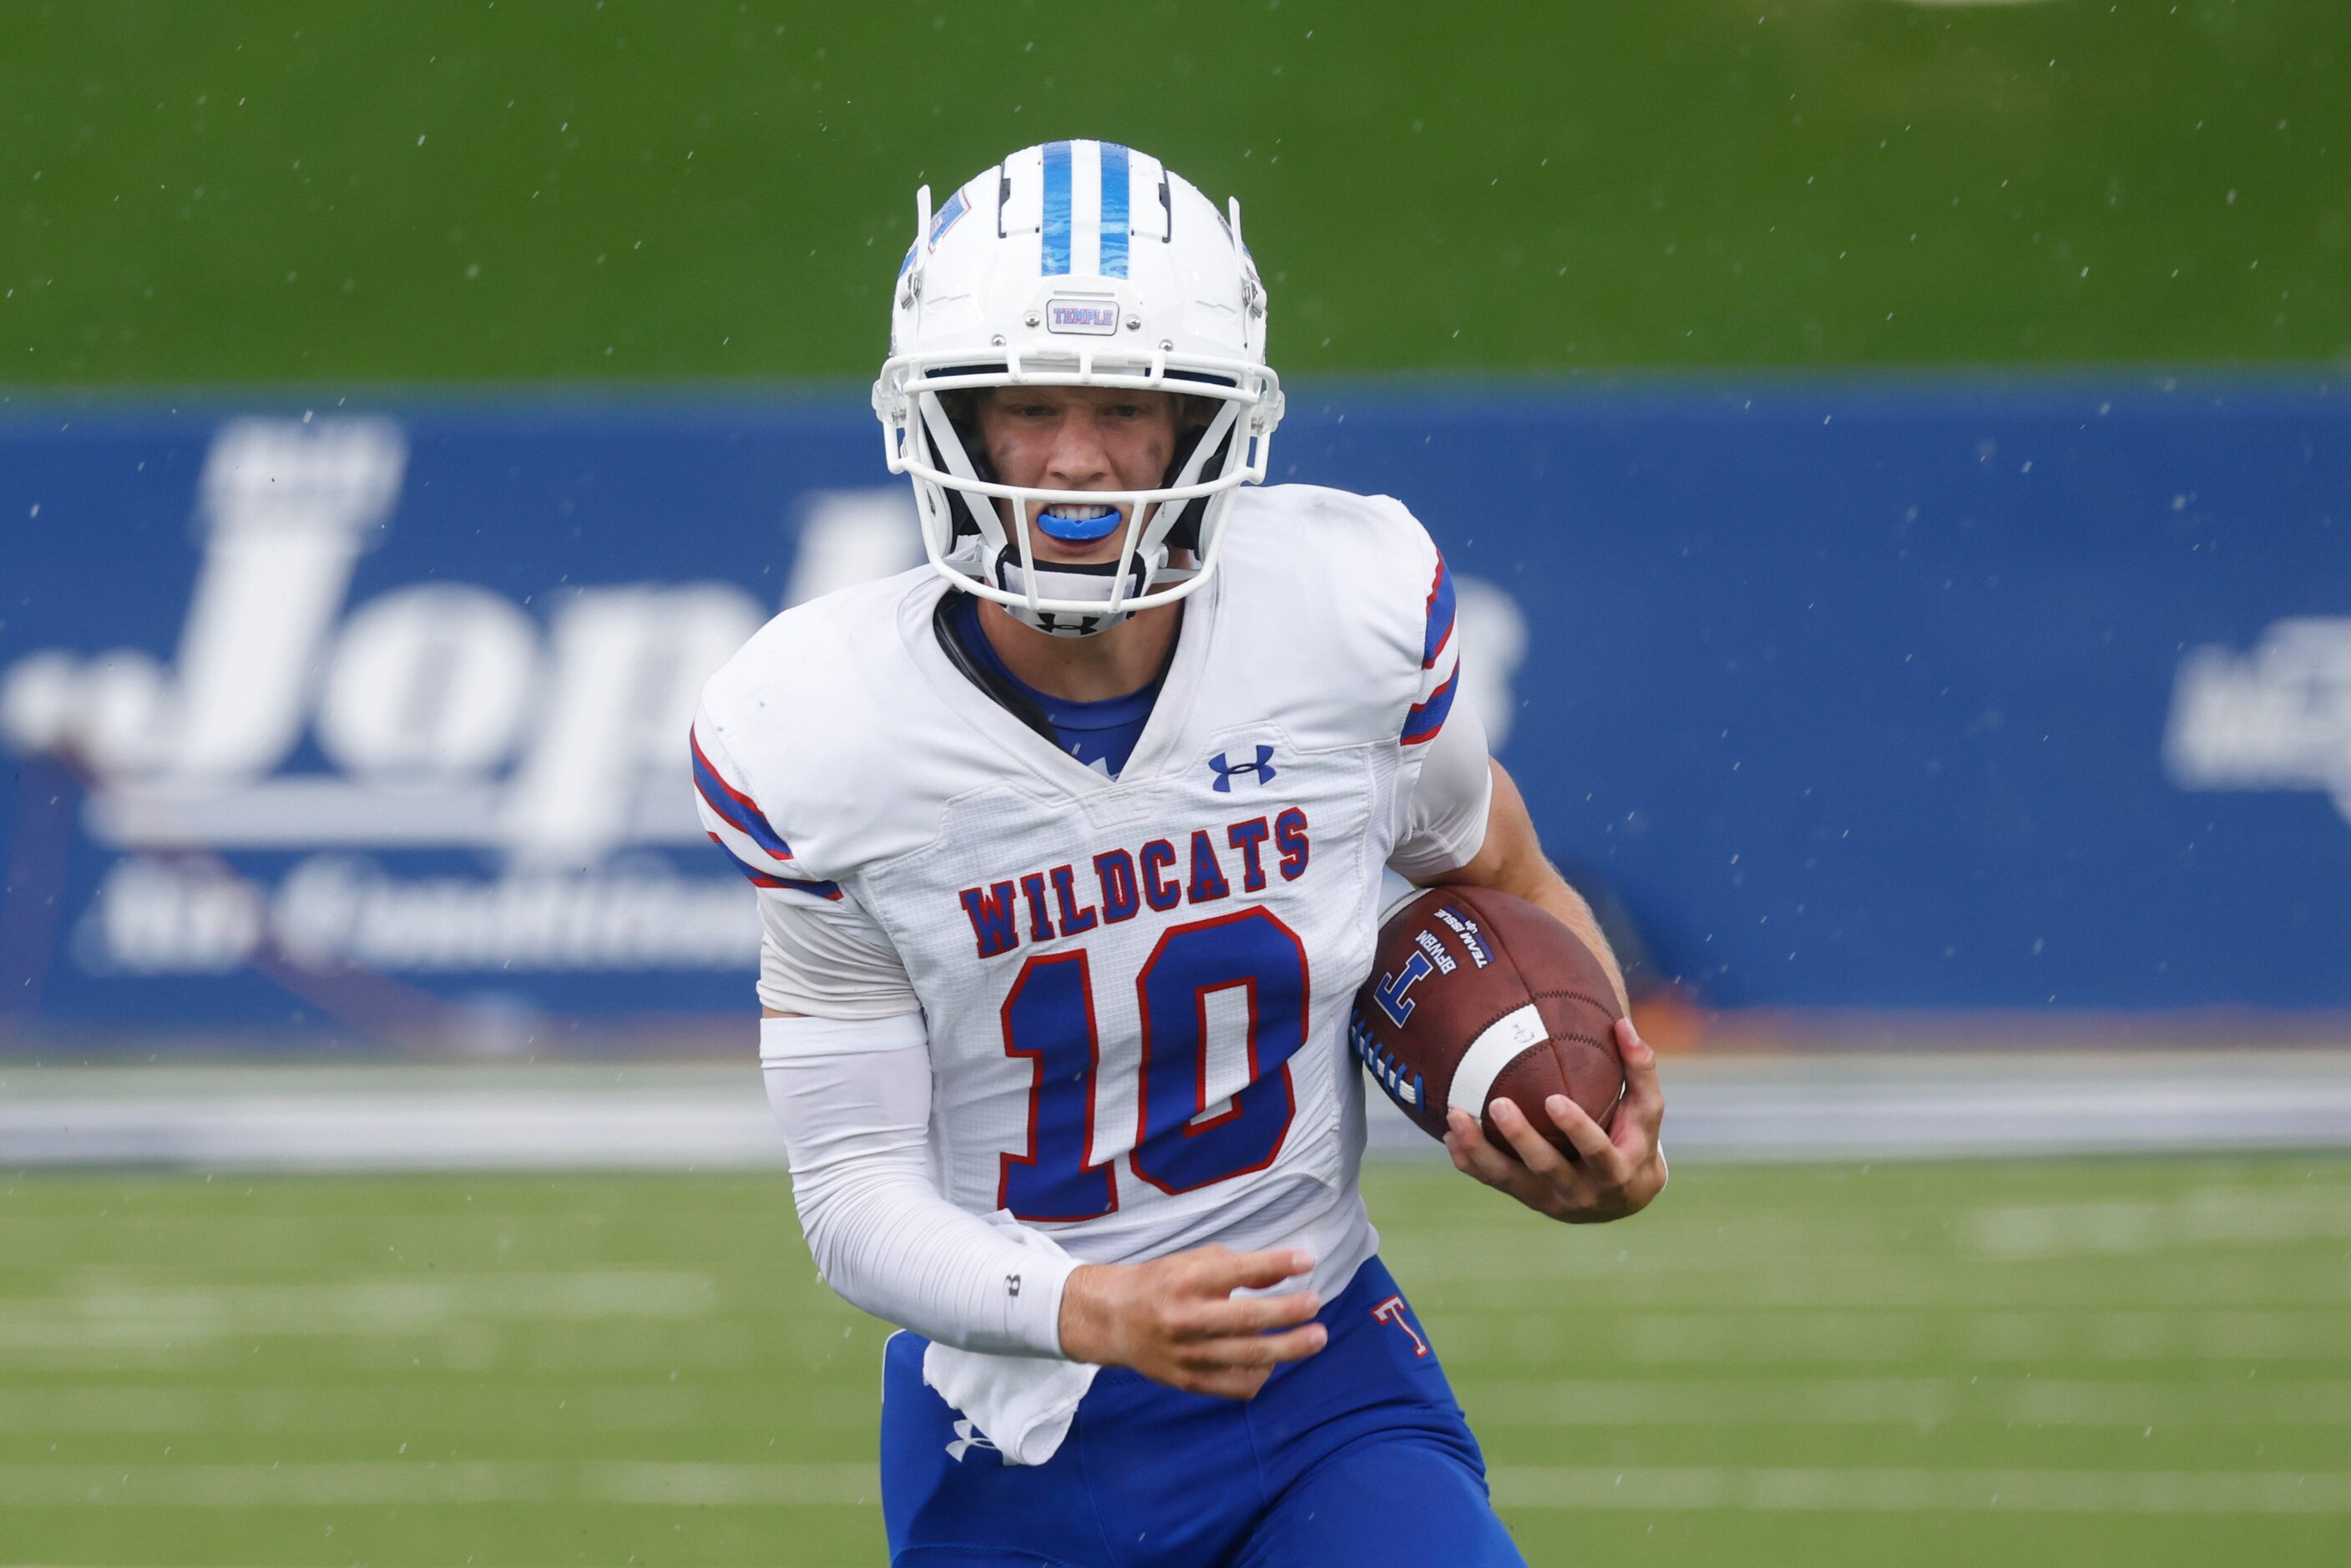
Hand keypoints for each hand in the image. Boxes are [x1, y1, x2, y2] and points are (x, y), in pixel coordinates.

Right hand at [1057, 1245, 1326, 1398]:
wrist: (1113, 1320)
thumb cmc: (1161, 1283)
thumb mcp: (1192, 1262)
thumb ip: (1237, 1267)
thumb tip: (1287, 1269)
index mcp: (1186, 1281)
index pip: (1238, 1271)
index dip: (1277, 1264)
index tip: (1307, 1260)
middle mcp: (1186, 1318)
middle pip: (1248, 1319)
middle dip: (1289, 1312)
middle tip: (1315, 1303)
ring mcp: (1188, 1355)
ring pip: (1248, 1357)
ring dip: (1290, 1348)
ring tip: (1317, 1337)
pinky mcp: (1189, 1382)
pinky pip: (1236, 1385)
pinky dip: (1260, 1375)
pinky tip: (1271, 1362)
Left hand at [1443, 1017, 1666, 1222]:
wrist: (1621, 1199)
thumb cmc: (1636, 1139)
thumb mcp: (1647, 1109)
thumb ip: (1639, 1069)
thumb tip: (1622, 1023)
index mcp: (1616, 1171)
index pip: (1596, 1151)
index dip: (1576, 1129)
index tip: (1553, 1100)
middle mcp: (1582, 1192)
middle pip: (1547, 1168)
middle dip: (1521, 1139)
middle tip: (1497, 1104)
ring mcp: (1550, 1199)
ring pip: (1510, 1180)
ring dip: (1480, 1151)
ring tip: (1455, 1118)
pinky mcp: (1527, 1199)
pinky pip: (1493, 1182)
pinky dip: (1470, 1162)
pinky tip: (1450, 1137)